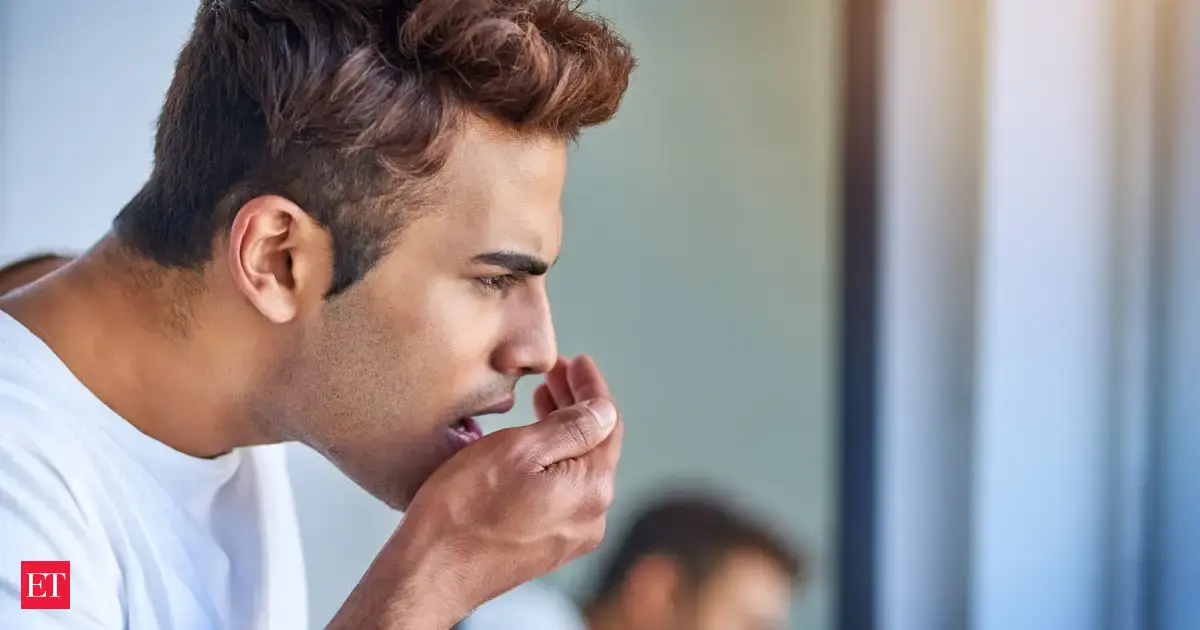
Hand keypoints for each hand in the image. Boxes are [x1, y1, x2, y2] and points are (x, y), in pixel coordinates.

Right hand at [328, 356, 622, 629]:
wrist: (430, 572)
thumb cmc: (463, 509)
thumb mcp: (518, 449)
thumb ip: (570, 427)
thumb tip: (603, 410)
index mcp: (590, 488)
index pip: (607, 423)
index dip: (592, 387)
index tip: (576, 362)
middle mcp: (591, 516)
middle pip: (595, 445)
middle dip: (577, 405)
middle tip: (554, 374)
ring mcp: (570, 534)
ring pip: (578, 467)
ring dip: (564, 430)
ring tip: (542, 400)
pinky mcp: (547, 545)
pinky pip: (563, 490)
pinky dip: (553, 459)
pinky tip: (532, 444)